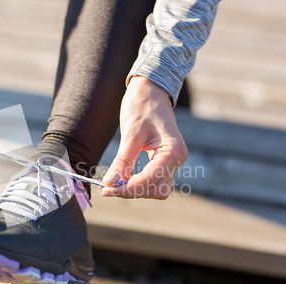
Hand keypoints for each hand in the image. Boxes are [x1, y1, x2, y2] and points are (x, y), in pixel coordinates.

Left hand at [102, 76, 187, 198]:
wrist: (151, 90)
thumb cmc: (142, 106)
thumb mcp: (130, 134)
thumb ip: (122, 161)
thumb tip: (110, 183)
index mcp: (173, 151)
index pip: (150, 179)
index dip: (128, 188)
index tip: (108, 189)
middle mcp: (178, 159)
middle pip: (156, 190)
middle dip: (133, 191)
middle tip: (108, 187)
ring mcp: (173, 161)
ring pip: (157, 189)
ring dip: (136, 190)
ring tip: (114, 183)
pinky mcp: (165, 161)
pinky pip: (155, 181)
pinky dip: (139, 183)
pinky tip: (123, 178)